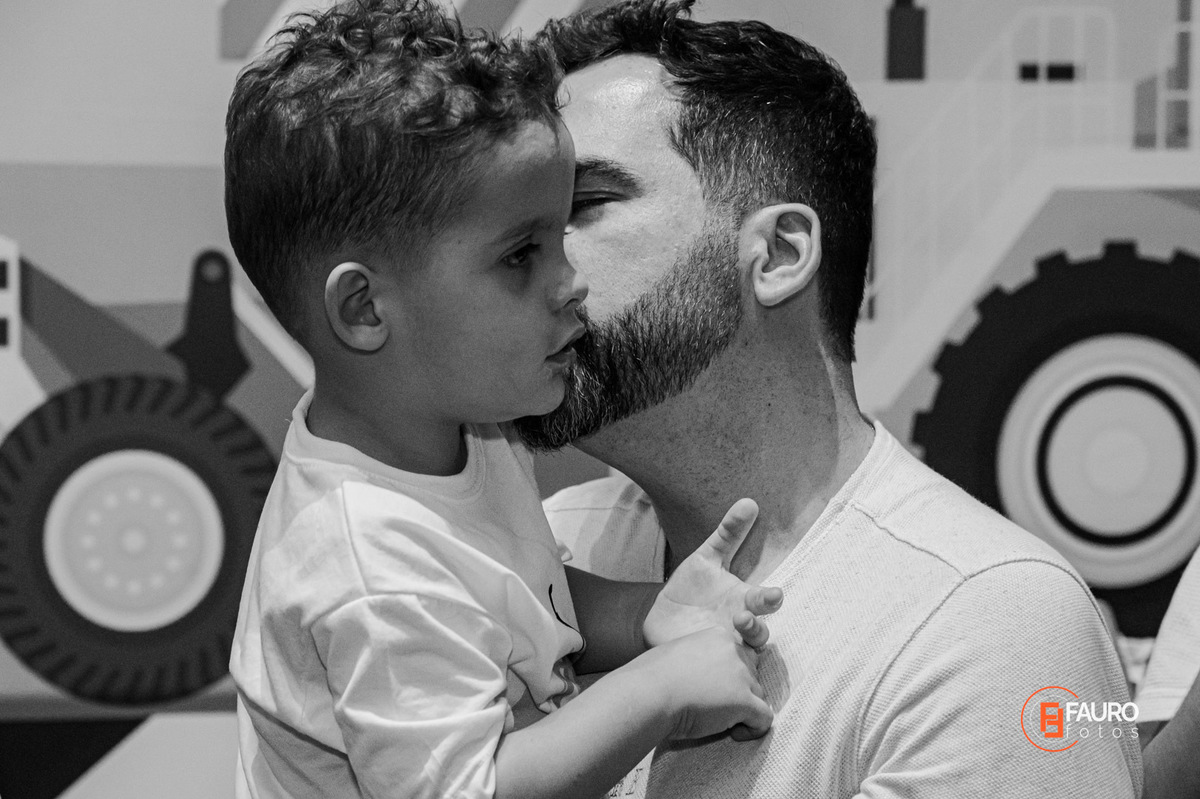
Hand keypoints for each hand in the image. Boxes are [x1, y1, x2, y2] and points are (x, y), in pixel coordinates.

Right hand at [635, 627, 772, 741]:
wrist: (648, 694)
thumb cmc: (651, 679)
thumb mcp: (677, 654)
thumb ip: (699, 659)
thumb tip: (703, 679)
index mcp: (718, 635)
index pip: (739, 656)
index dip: (730, 676)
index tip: (712, 689)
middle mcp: (734, 650)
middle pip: (752, 674)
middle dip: (740, 691)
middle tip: (716, 707)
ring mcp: (741, 675)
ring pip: (758, 696)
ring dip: (744, 710)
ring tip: (720, 722)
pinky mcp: (744, 700)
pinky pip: (764, 718)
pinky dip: (753, 729)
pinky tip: (734, 734)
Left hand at [643, 498, 782, 649]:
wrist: (661, 619)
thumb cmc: (690, 589)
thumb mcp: (706, 558)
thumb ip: (728, 533)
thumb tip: (749, 501)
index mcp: (743, 601)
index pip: (764, 602)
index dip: (772, 599)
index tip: (775, 594)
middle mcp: (739, 626)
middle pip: (759, 631)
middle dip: (757, 625)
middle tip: (747, 615)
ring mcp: (724, 646)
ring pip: (742, 652)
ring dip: (740, 641)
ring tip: (731, 626)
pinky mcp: (705, 661)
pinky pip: (717, 666)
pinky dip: (715, 659)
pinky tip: (704, 649)